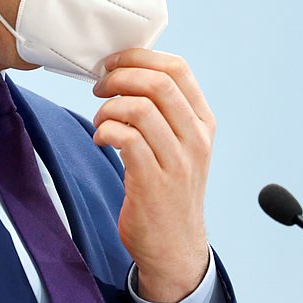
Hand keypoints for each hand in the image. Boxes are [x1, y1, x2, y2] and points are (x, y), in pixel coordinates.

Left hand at [91, 49, 214, 302]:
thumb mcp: (181, 145)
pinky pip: (125, 137)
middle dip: (119, 77)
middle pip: (158, 83)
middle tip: (100, 87)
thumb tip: (128, 70)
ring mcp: (177, 161)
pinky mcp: (153, 181)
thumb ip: (165, 110)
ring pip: (139, 108)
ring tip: (101, 120)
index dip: (139, 57)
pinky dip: (105, 130)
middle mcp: (195, 138)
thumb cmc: (169, 189)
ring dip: (108, 107)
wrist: (174, 246)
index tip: (114, 62)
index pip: (178, 69)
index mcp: (202, 122)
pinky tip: (101, 139)